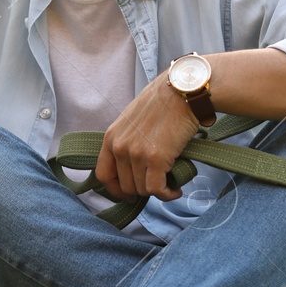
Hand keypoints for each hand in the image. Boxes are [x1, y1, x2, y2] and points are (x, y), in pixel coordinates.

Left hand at [94, 75, 194, 202]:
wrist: (182, 92)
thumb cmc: (163, 103)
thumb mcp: (133, 120)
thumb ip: (128, 141)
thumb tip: (133, 167)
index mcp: (111, 137)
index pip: (103, 175)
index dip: (115, 190)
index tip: (128, 195)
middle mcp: (120, 147)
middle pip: (125, 186)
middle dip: (142, 190)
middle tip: (157, 185)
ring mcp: (136, 153)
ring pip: (143, 189)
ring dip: (158, 192)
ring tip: (170, 185)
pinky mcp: (156, 159)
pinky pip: (157, 189)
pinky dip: (168, 194)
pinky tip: (176, 190)